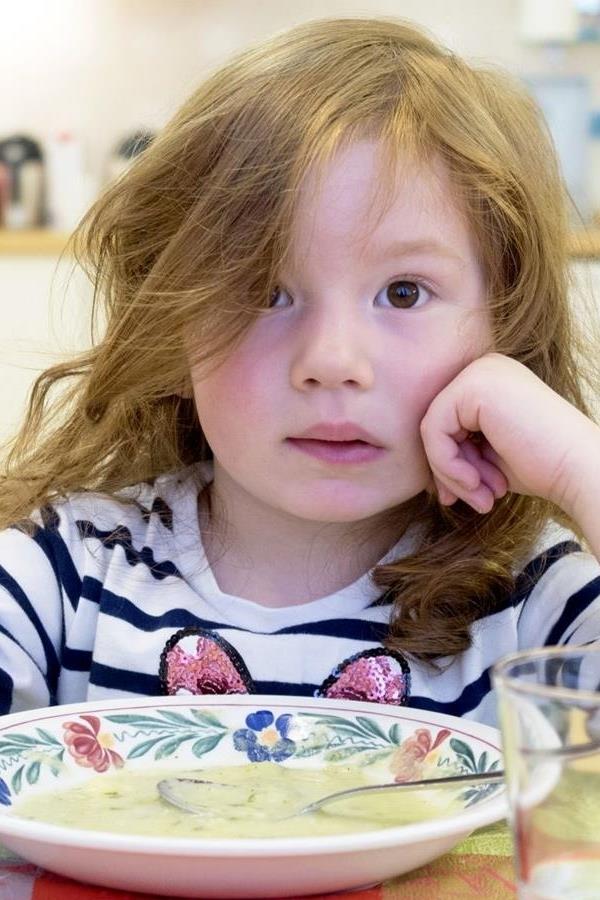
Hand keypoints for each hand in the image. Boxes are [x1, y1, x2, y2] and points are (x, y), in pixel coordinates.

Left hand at [420, 352, 599, 517]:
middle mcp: (484, 367)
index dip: (451, 464)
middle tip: (476, 501)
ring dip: (450, 473)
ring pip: (432, 429)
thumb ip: (457, 452)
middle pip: (436, 423)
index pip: (447, 422)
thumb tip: (426, 477)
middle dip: (449, 470)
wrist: (578, 469)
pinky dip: (447, 464)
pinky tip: (476, 483)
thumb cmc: (542, 467)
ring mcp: (479, 372)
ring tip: (481, 497)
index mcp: (490, 379)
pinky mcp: (473, 385)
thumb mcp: (488, 456)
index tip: (470, 495)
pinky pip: (434, 430)